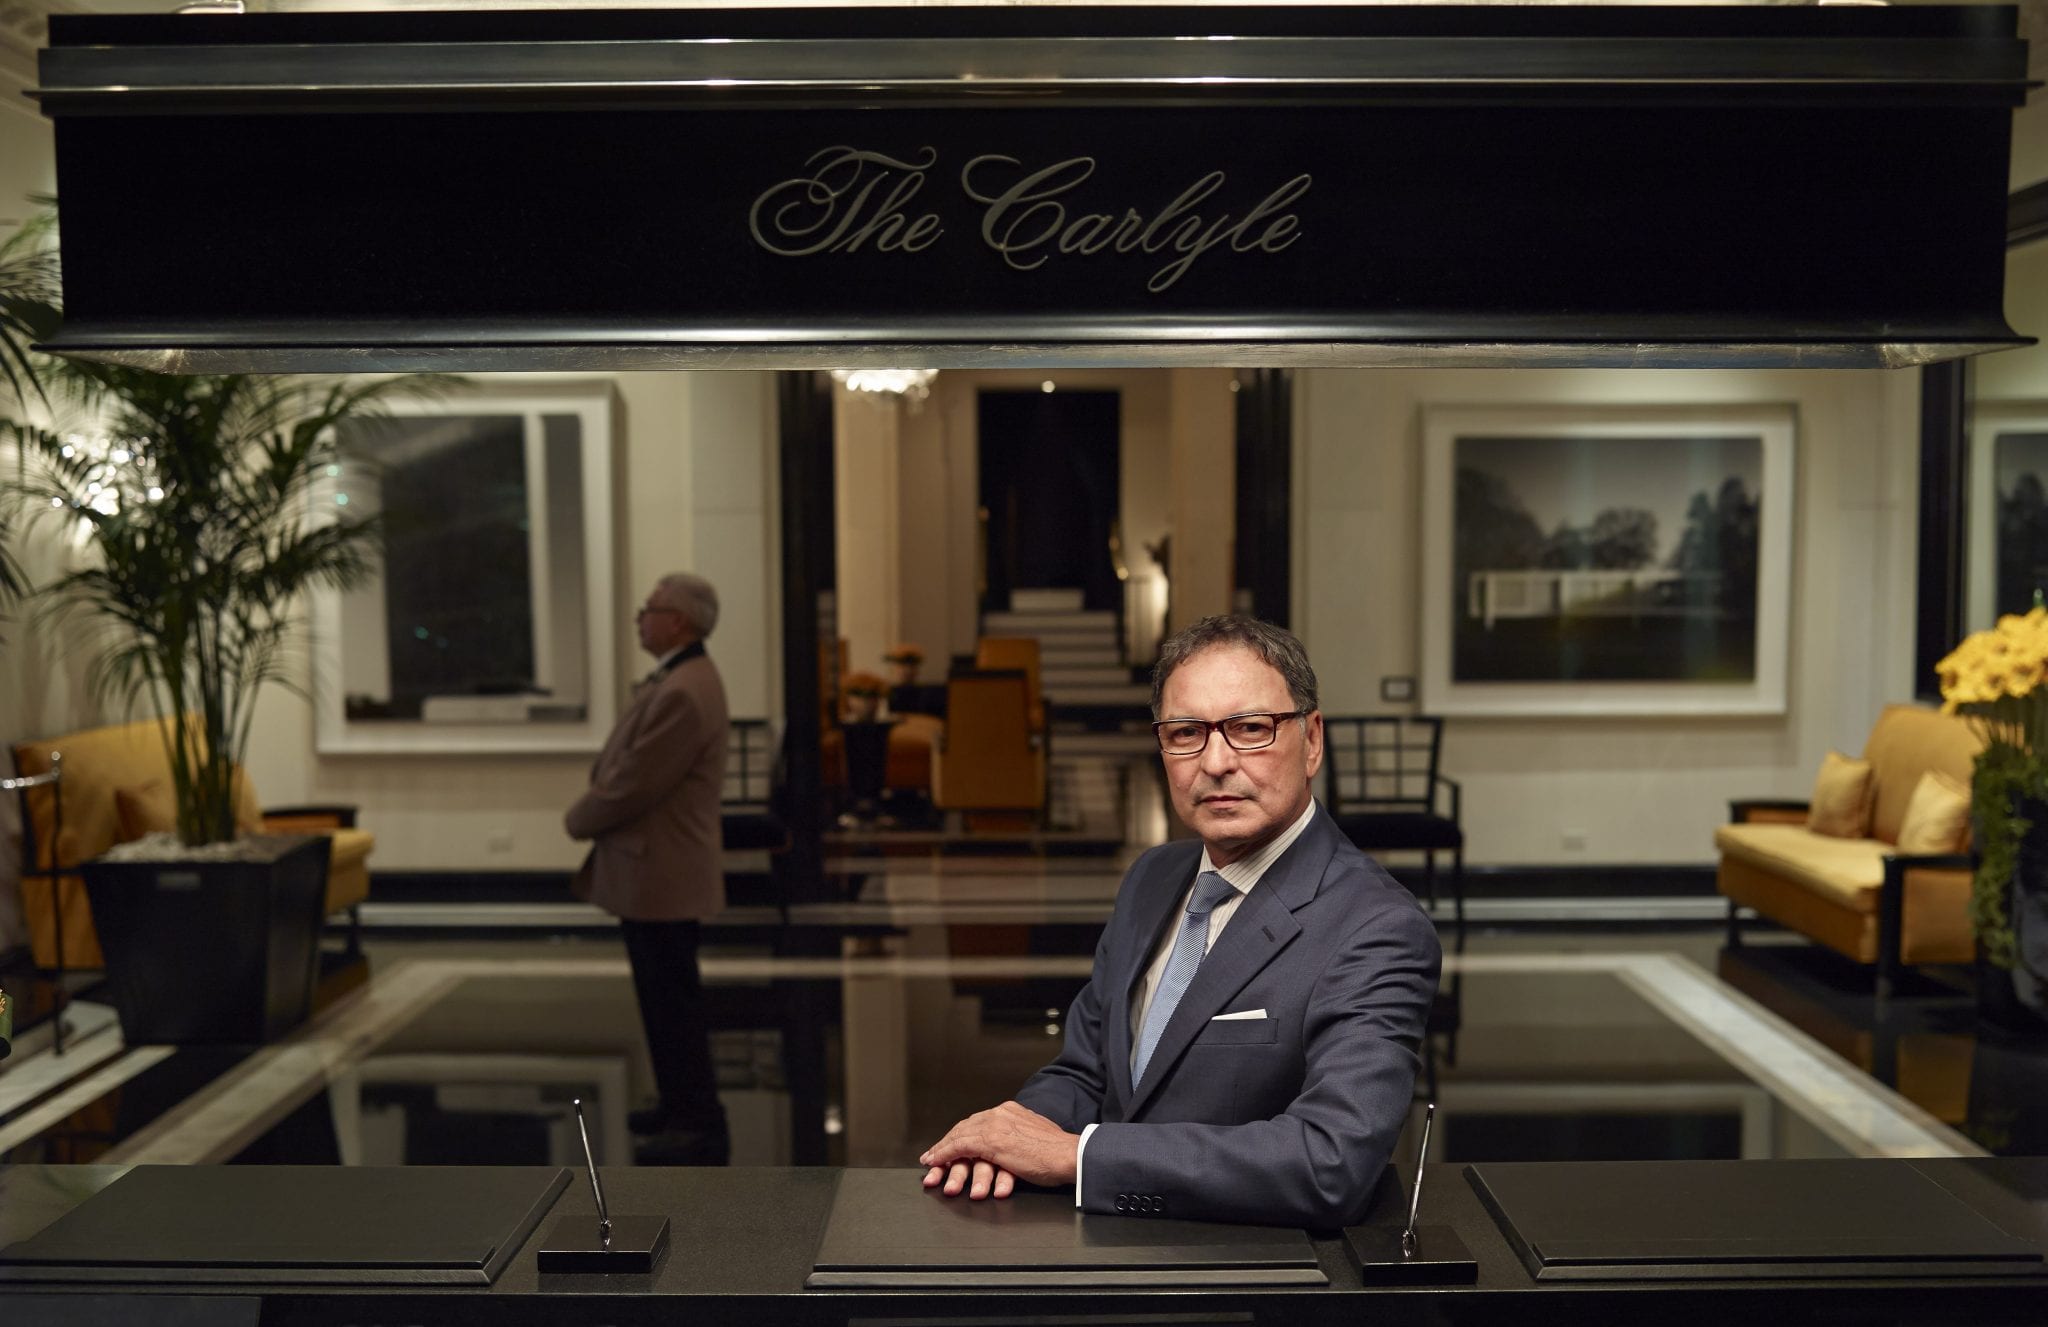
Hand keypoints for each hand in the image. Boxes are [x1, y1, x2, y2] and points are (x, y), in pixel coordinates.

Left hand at [918, 1101, 1078, 1199]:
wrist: (1069, 1155)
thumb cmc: (1058, 1153)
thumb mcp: (1035, 1138)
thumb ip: (1019, 1137)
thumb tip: (1010, 1148)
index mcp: (1011, 1111)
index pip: (979, 1122)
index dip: (962, 1135)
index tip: (951, 1146)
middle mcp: (1001, 1114)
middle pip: (965, 1127)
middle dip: (947, 1144)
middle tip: (933, 1157)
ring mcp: (995, 1126)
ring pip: (959, 1136)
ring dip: (942, 1151)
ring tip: (931, 1163)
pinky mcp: (992, 1141)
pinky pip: (960, 1146)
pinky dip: (944, 1154)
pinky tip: (935, 1162)